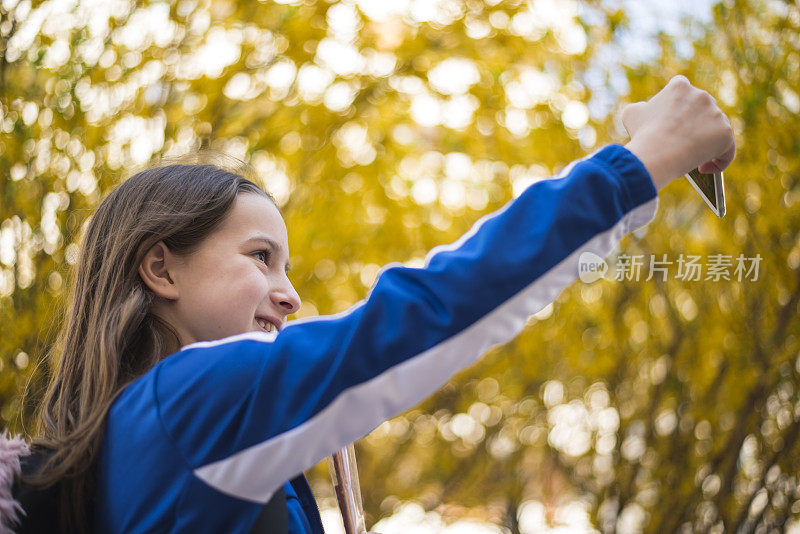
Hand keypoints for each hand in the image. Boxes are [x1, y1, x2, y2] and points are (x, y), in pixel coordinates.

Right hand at [621, 75, 735, 190]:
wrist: (655, 152)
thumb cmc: (642, 134)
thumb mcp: (632, 115)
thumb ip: (641, 107)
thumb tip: (645, 108)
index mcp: (679, 87)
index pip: (684, 94)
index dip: (679, 111)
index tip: (673, 124)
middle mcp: (701, 95)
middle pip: (704, 111)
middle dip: (696, 126)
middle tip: (683, 144)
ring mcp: (716, 114)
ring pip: (716, 130)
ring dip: (708, 143)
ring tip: (694, 160)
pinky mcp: (725, 133)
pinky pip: (727, 149)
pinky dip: (719, 160)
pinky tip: (705, 169)